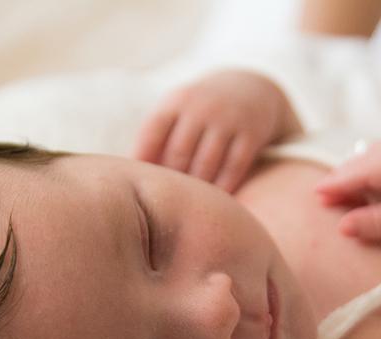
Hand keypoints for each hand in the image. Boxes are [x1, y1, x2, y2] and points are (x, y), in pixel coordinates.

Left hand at [133, 70, 301, 192]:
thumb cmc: (199, 113)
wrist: (251, 89)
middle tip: (166, 203)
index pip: (151, 133)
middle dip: (170, 180)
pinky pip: (233, 168)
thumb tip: (130, 179)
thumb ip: (154, 139)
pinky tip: (214, 202)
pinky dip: (222, 188)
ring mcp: (228, 119)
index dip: (142, 162)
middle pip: (178, 153)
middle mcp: (201, 107)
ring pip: (206, 163)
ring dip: (196, 188)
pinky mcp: (251, 134)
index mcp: (176, 101)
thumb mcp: (176, 111)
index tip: (138, 185)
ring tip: (187, 208)